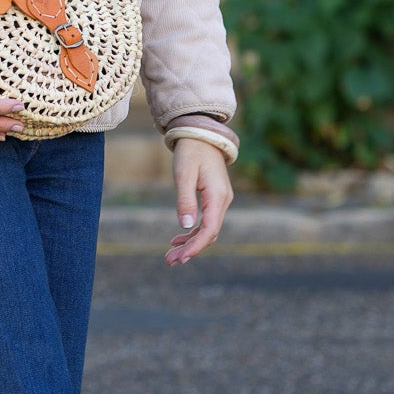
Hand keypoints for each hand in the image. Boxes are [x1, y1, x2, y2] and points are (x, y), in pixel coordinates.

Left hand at [165, 139, 232, 266]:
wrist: (201, 133)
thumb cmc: (191, 151)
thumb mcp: (184, 174)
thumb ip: (185, 200)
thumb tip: (187, 227)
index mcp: (217, 196)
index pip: (209, 230)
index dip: (195, 246)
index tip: (180, 258)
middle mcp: (223, 200)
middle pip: (209, 233)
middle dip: (191, 249)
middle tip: (170, 261)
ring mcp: (221, 200)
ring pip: (208, 229)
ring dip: (191, 243)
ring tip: (171, 254)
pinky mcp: (215, 197)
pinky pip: (207, 221)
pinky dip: (193, 232)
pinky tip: (179, 238)